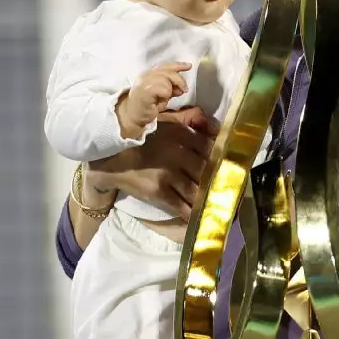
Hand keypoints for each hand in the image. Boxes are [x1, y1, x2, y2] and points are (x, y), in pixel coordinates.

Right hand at [86, 107, 215, 218]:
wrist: (109, 157)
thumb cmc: (139, 138)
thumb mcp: (165, 122)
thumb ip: (189, 121)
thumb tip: (214, 128)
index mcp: (180, 133)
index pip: (211, 148)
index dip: (223, 160)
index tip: (230, 169)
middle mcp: (177, 152)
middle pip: (207, 171)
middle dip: (218, 183)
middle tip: (227, 191)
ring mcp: (168, 173)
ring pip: (196, 190)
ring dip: (207, 200)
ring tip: (216, 206)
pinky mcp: (158, 191)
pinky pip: (181, 205)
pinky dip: (192, 213)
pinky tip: (199, 217)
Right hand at [118, 62, 190, 133]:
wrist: (132, 116)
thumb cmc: (146, 106)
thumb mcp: (161, 95)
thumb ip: (171, 88)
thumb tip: (182, 87)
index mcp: (149, 74)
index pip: (166, 65)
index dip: (178, 65)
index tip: (189, 66)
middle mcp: (146, 75)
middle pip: (168, 71)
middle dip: (179, 80)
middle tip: (183, 90)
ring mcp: (144, 82)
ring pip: (166, 79)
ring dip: (170, 89)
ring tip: (167, 97)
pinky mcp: (145, 91)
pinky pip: (162, 88)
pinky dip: (166, 94)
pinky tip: (161, 100)